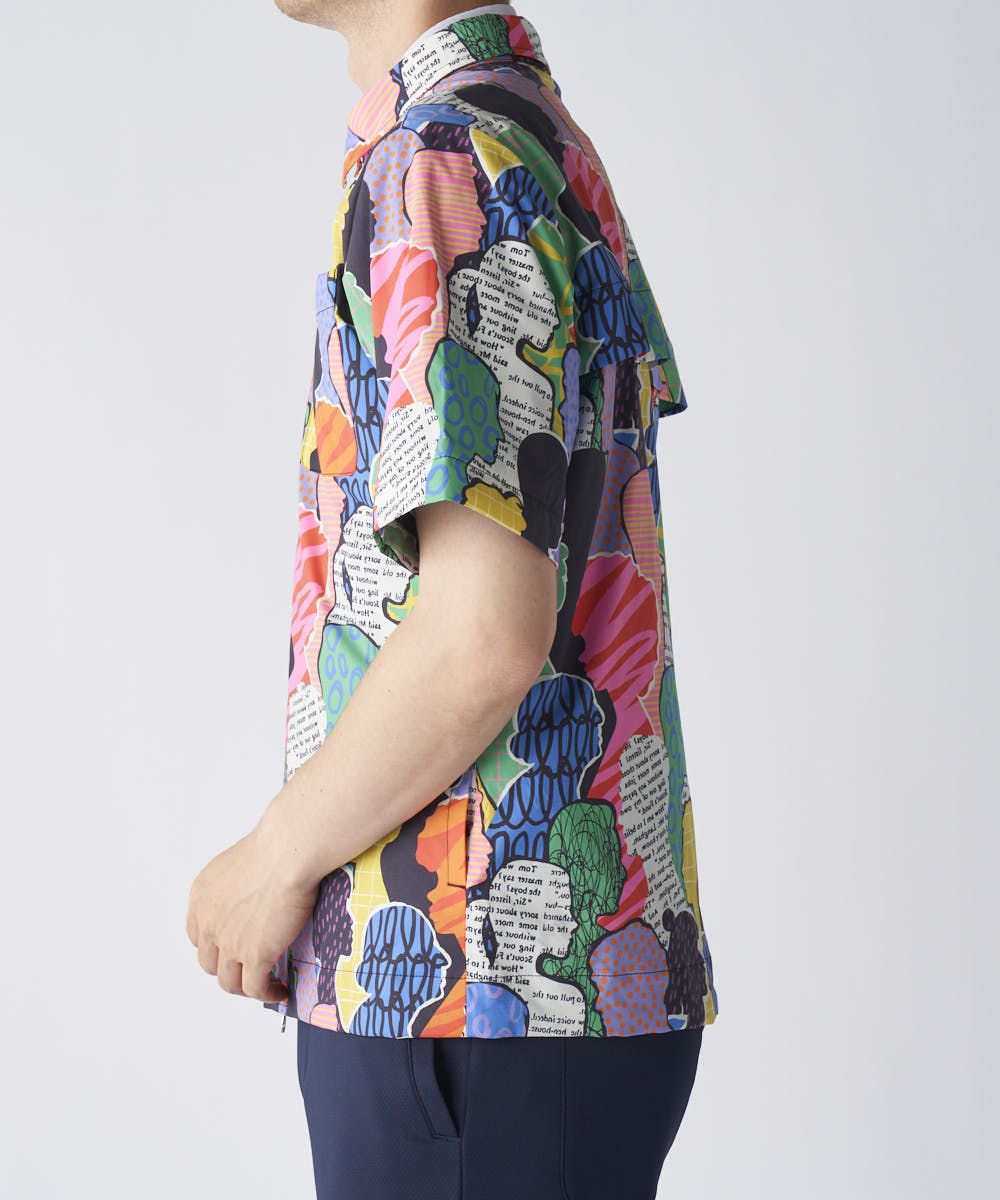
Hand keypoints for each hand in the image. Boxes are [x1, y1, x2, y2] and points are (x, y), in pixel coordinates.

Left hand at [186, 827, 317, 1002]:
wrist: (288, 852)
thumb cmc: (276, 847)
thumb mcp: (239, 865)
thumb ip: (237, 888)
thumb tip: (254, 898)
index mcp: (201, 897)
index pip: (198, 935)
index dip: (214, 946)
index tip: (230, 949)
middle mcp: (209, 922)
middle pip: (209, 962)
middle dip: (227, 968)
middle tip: (248, 968)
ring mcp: (229, 943)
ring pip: (228, 982)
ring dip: (245, 987)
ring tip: (265, 985)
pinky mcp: (254, 956)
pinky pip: (255, 988)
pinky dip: (267, 993)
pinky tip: (279, 991)